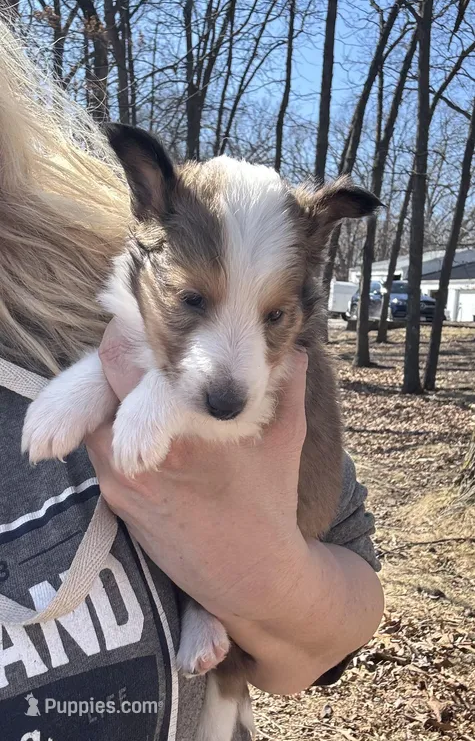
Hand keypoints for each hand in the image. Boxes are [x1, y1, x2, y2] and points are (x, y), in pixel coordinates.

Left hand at [87, 320, 383, 693]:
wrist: (250, 578)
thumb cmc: (270, 503)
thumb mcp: (287, 435)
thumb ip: (284, 381)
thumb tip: (288, 340)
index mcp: (181, 432)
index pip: (118, 360)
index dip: (129, 330)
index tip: (150, 317)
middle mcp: (136, 456)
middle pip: (96, 381)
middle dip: (119, 357)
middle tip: (146, 343)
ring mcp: (119, 480)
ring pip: (92, 412)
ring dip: (113, 389)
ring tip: (148, 377)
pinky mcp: (114, 499)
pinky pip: (99, 443)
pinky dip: (113, 422)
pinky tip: (142, 417)